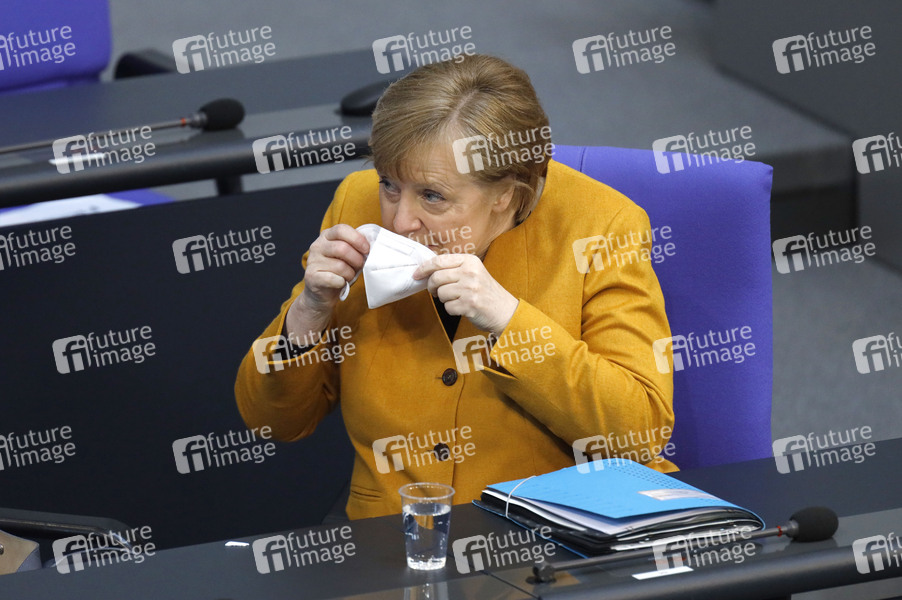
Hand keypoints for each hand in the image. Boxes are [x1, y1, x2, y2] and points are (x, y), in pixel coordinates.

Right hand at [286, 225, 367, 341]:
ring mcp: (312, 261)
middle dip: (357, 259)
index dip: (357, 239)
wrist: (322, 293)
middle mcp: (317, 246)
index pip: (341, 229)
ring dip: (350, 274)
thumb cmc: (340, 272)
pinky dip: (342, 283)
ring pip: (340, 266)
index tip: (367, 249)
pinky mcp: (311, 276)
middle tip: (360, 266)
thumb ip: (357, 247)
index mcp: (326, 236)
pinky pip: (333, 279)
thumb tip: (373, 245)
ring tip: (349, 276)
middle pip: (342, 248)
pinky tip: (340, 283)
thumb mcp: (349, 256)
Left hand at [413, 254, 518, 333]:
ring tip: (457, 299)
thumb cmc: (484, 292)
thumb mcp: (473, 272)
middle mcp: (470, 272)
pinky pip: (448, 307)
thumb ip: (453, 268)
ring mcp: (470, 289)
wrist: (504, 310)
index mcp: (470, 261)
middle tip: (435, 292)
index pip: (439, 261)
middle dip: (432, 287)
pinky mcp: (469, 305)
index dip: (424, 268)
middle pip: (436, 277)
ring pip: (440, 293)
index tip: (416, 274)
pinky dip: (452, 309)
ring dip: (444, 299)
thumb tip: (426, 271)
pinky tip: (463, 308)